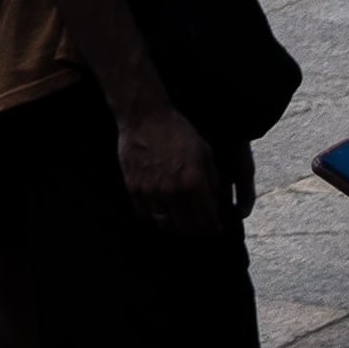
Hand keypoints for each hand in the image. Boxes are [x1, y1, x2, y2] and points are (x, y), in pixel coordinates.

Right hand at [115, 97, 222, 232]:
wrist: (145, 116)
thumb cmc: (178, 131)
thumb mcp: (205, 153)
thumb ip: (212, 182)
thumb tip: (214, 206)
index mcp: (195, 183)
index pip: (206, 222)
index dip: (213, 229)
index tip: (215, 227)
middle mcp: (173, 192)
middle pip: (186, 229)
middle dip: (196, 230)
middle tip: (199, 226)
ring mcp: (151, 192)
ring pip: (165, 226)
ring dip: (175, 227)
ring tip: (180, 221)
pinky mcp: (134, 189)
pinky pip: (145, 216)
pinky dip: (155, 220)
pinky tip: (161, 213)